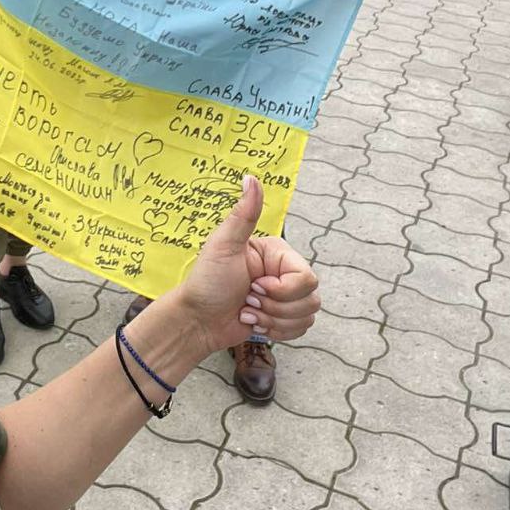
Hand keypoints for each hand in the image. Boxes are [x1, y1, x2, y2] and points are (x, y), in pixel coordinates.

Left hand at [174, 176, 319, 352]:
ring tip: (249, 311)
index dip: (282, 290)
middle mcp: (285, 273)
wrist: (198, 320)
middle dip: (276, 307)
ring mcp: (285, 296)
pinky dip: (276, 331)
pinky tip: (253, 322)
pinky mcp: (283, 318)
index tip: (255, 286)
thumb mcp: (223, 245)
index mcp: (277, 254)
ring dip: (274, 320)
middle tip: (249, 299)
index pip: (307, 278)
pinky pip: (300, 330)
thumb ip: (243, 214)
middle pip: (311, 298)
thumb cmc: (207, 281)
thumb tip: (251, 177)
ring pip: (307, 316)